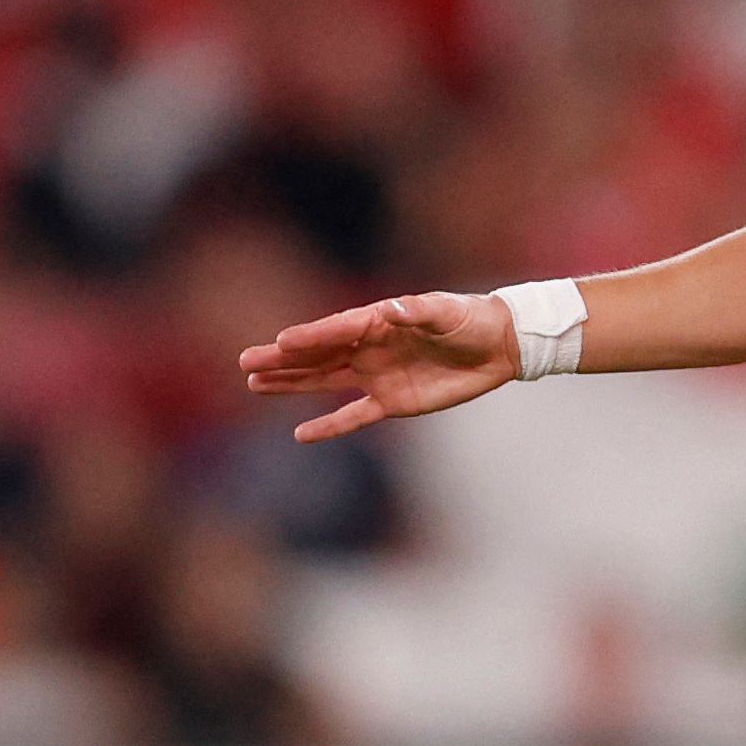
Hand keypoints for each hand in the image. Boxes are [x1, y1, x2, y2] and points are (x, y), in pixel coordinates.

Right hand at [239, 292, 517, 442]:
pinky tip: (301, 435)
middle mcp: (369, 347)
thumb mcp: (446, 311)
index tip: (280, 342)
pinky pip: (355, 416)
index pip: (335, 330)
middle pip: (317, 355)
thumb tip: (393, 310)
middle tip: (246, 363)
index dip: (309, 336)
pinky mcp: (393, 402)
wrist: (499, 345)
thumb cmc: (470, 319)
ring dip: (291, 384)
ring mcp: (377, 375)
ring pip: (325, 381)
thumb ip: (418, 312)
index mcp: (377, 321)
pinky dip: (330, 426)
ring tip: (255, 384)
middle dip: (283, 360)